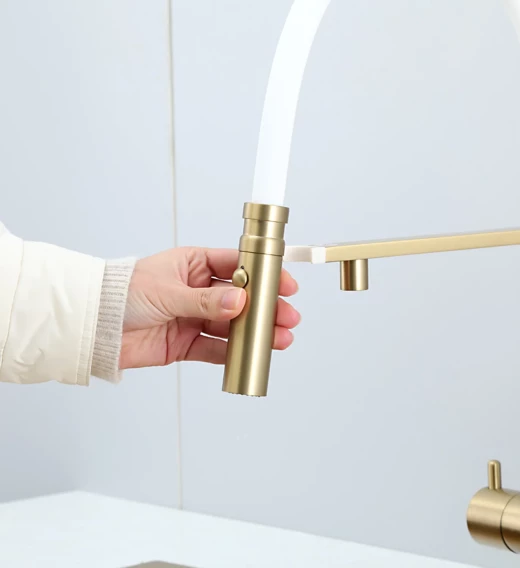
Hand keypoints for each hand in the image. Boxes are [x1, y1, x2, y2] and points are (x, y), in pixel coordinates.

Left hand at [120, 247, 299, 369]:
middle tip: (287, 316)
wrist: (94, 327)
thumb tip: (239, 301)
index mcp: (194, 265)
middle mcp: (198, 290)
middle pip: (241, 299)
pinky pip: (216, 349)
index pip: (237, 267)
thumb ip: (204, 300)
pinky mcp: (186, 343)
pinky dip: (234, 354)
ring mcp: (193, 318)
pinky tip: (254, 355)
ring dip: (256, 333)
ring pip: (233, 325)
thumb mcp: (167, 291)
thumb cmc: (123, 293)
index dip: (263, 275)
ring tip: (280, 339)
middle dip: (266, 308)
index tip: (284, 284)